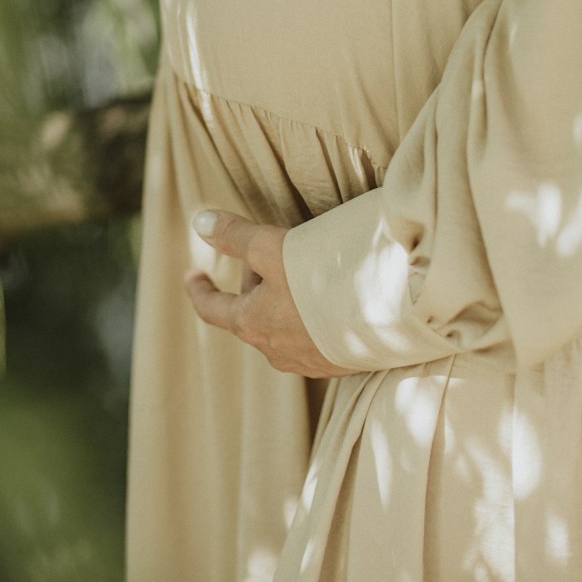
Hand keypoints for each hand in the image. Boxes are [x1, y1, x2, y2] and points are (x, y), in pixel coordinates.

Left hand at [184, 209, 353, 377]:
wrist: (388, 316)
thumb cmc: (321, 282)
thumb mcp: (271, 247)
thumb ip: (235, 236)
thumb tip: (199, 222)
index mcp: (252, 323)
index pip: (213, 309)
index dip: (200, 289)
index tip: (192, 275)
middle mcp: (276, 350)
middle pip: (251, 312)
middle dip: (254, 282)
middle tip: (274, 250)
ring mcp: (310, 359)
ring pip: (284, 324)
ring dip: (285, 300)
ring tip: (305, 272)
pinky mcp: (342, 360)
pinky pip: (315, 334)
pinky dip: (312, 314)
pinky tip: (334, 297)